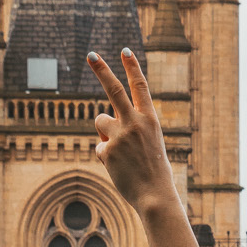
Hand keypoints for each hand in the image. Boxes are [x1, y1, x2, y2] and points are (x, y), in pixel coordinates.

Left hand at [90, 47, 176, 217]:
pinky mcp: (107, 149)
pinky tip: (119, 168)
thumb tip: (102, 122)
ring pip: (100, 121)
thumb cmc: (155, 171)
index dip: (132, 67)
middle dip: (101, 70)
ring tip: (121, 152)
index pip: (140, 86)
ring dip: (105, 132)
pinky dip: (107, 156)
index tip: (125, 50)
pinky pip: (100, 146)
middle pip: (113, 89)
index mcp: (151, 119)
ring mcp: (120, 135)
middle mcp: (135, 122)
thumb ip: (130, 128)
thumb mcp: (150, 143)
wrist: (155, 196)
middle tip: (90, 54)